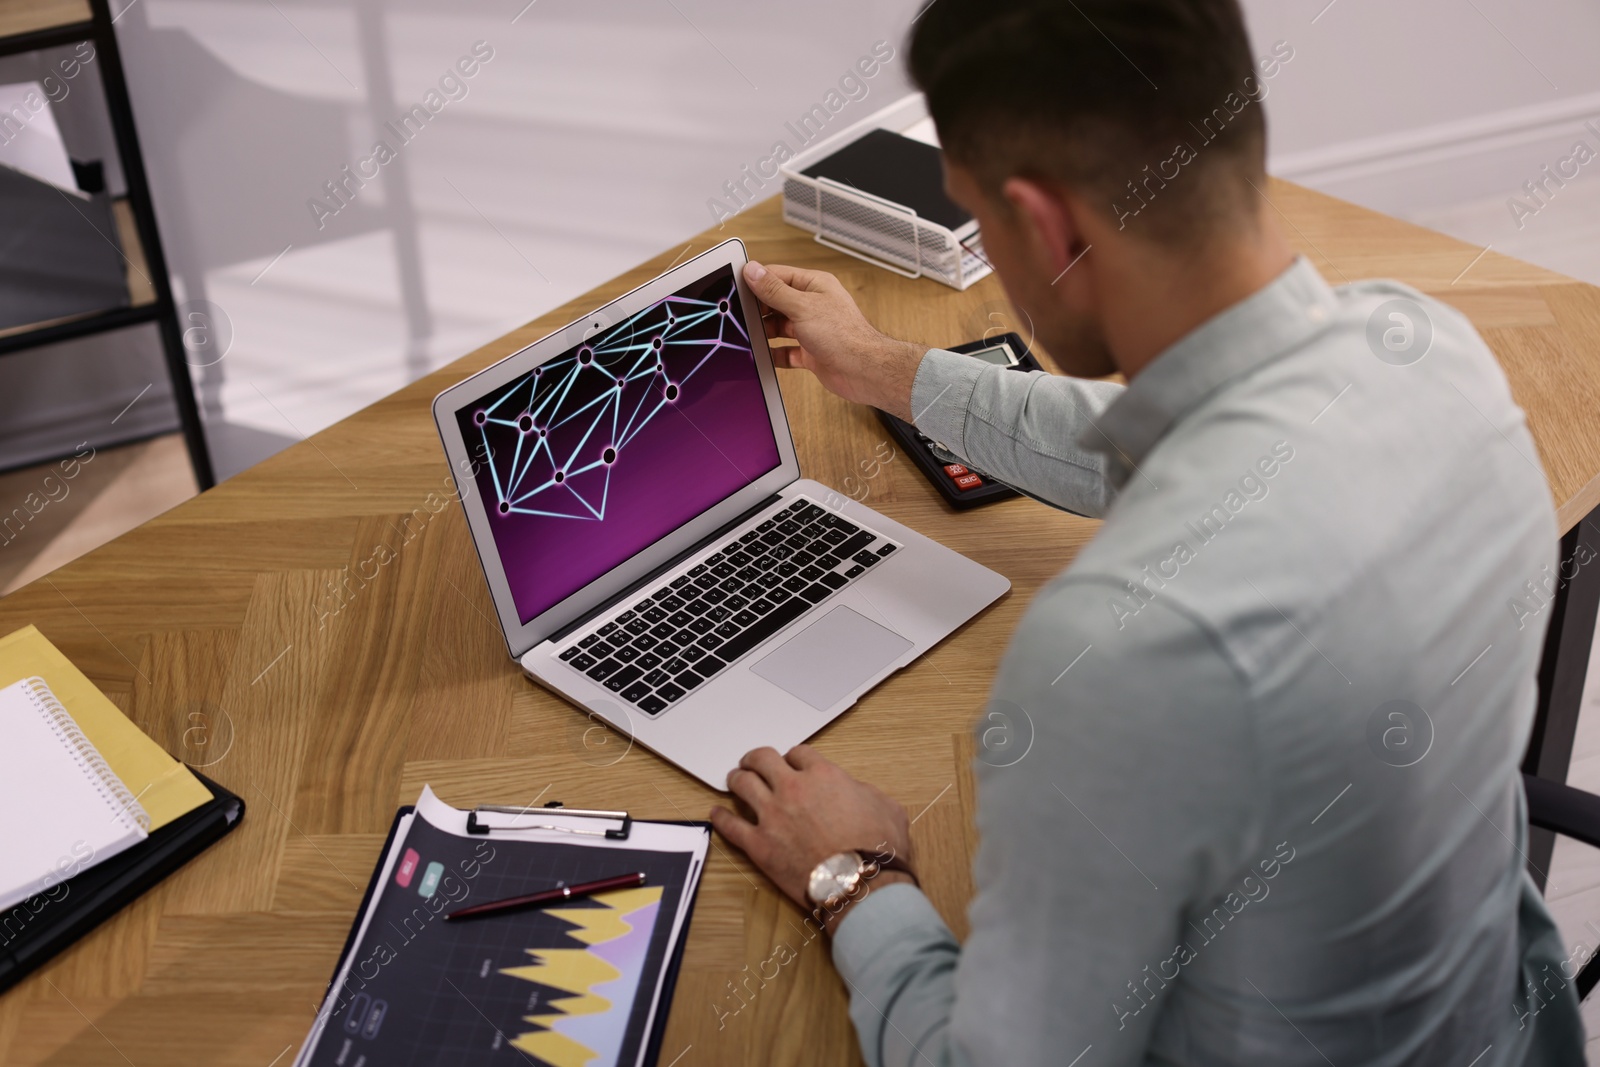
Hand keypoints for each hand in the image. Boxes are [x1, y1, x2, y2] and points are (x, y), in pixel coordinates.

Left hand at [710, 744, 913, 923]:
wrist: (861, 885)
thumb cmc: (878, 849)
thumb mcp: (887, 807)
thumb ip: (865, 791)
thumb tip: (856, 792)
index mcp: (823, 775)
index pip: (798, 753)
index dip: (794, 758)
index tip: (792, 765)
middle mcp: (793, 788)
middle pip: (762, 759)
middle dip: (756, 759)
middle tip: (753, 763)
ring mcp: (772, 816)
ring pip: (742, 784)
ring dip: (736, 779)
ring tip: (735, 780)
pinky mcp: (758, 845)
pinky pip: (730, 825)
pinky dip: (721, 817)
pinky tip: (717, 813)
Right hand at [743, 261, 927, 420]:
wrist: (864, 371)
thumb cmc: (844, 336)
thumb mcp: (802, 307)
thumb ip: (775, 290)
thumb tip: (753, 271)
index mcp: (815, 286)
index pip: (778, 276)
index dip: (757, 281)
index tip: (736, 286)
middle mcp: (813, 306)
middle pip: (777, 302)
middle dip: (759, 310)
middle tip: (739, 315)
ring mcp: (812, 330)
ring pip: (780, 327)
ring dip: (765, 333)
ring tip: (748, 336)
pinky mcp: (811, 352)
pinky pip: (785, 351)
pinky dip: (774, 354)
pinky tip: (763, 356)